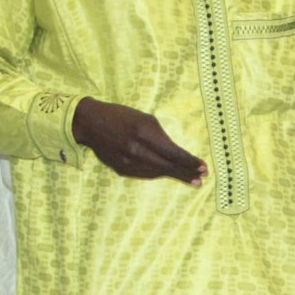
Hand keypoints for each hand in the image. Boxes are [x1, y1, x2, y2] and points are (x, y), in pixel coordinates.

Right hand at [71, 98, 204, 183]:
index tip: (203, 167)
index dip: (189, 162)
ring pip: (157, 173)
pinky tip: (169, 173)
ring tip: (191, 179)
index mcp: (143, 132)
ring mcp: (127, 162)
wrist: (91, 123)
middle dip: (186, 173)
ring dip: (175, 175)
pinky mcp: (121, 170)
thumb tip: (178, 154)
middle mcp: (135, 150)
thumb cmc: (122, 116)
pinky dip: (158, 173)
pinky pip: (145, 174)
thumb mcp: (144, 118)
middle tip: (201, 178)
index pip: (172, 152)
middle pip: (167, 166)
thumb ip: (161, 136)